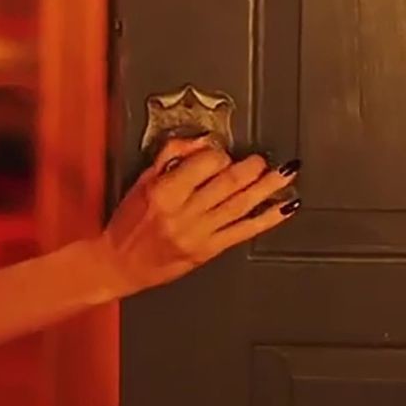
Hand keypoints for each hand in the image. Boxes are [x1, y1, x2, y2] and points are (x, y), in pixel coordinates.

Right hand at [91, 136, 300, 298]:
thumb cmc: (129, 222)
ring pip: (241, 205)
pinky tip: (284, 208)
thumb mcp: (143, 180)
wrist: (120, 264)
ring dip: (267, 188)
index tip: (222, 152)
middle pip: (228, 184)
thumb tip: (202, 141)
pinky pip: (244, 232)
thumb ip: (172, 155)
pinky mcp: (209, 250)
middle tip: (261, 159)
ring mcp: (199, 233)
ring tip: (285, 174)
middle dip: (251, 168)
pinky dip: (267, 219)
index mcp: (164, 191)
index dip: (219, 154)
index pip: (204, 164)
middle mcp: (184, 213)